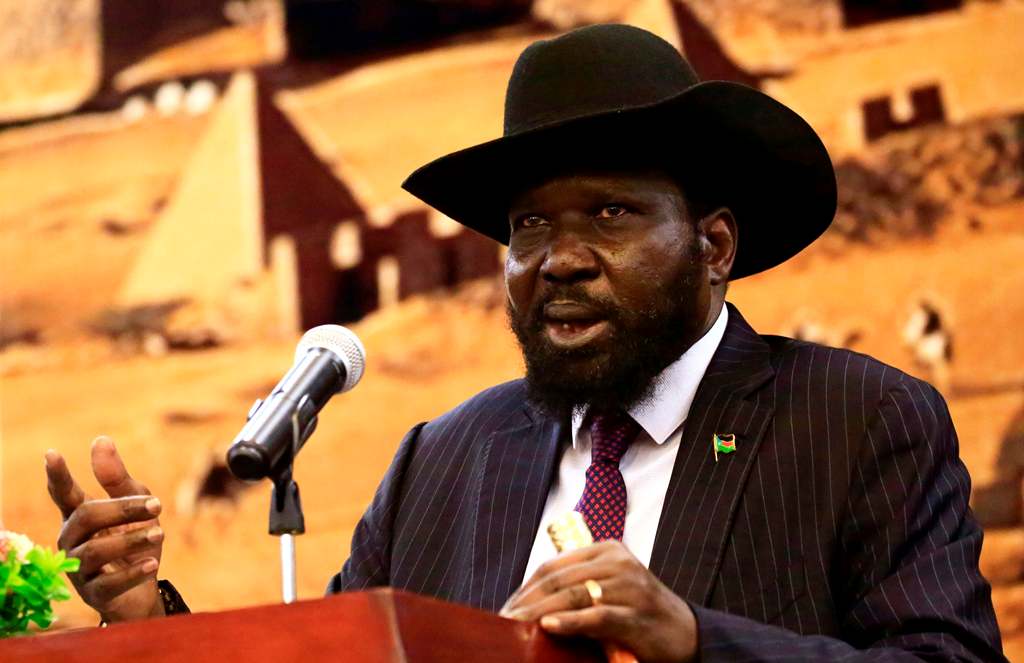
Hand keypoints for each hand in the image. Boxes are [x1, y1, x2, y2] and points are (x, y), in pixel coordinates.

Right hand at [45, 437, 165, 622]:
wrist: (142, 590)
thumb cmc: (134, 540)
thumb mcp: (135, 506)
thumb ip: (117, 478)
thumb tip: (100, 439)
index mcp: (79, 516)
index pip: (64, 494)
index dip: (57, 476)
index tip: (51, 454)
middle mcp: (72, 541)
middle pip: (87, 516)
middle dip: (122, 509)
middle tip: (157, 504)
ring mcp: (79, 569)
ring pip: (98, 550)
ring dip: (133, 539)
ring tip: (161, 533)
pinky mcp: (93, 594)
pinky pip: (109, 583)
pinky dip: (132, 572)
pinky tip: (152, 563)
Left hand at [501, 541, 697, 662]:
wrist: (687, 633)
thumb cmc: (639, 613)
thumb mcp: (609, 589)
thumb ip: (578, 586)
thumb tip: (530, 603)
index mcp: (607, 550)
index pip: (554, 567)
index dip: (526, 588)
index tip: (506, 608)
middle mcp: (618, 563)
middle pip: (559, 580)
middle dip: (527, 602)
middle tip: (503, 621)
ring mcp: (629, 587)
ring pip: (574, 596)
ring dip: (539, 613)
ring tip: (515, 626)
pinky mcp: (637, 614)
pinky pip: (597, 616)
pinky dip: (570, 621)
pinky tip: (548, 626)